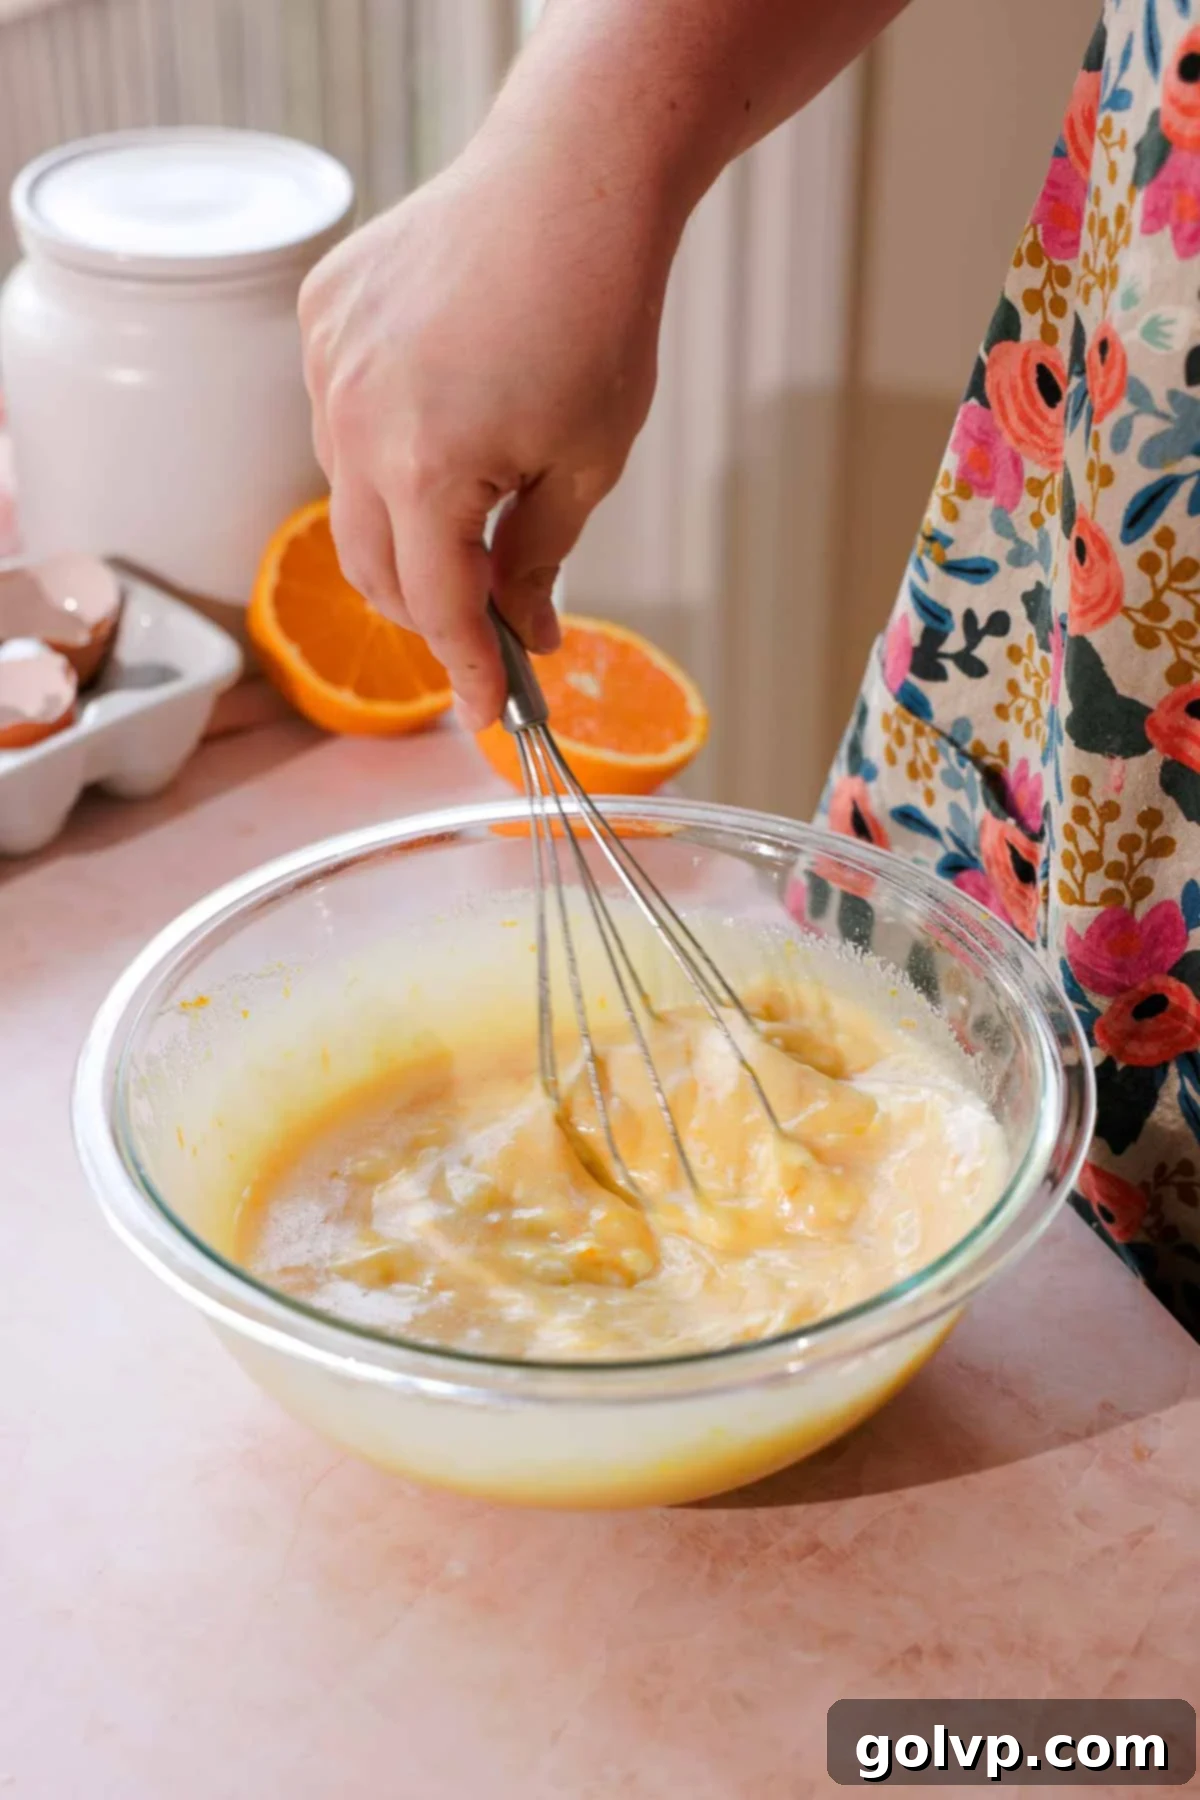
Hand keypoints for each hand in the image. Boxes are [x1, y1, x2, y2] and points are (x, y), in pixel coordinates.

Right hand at [299, 134, 670, 728]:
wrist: (569, 179)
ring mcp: (328, 367)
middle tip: (492, 624)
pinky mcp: (319, 319)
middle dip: (433, 613)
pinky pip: (339, 418)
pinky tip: (440, 419)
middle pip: (375, 571)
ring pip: (348, 498)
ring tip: (474, 513)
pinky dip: (382, 449)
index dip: (469, 674)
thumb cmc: (597, 317)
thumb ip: (540, 560)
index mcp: (425, 471)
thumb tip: (525, 633)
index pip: (438, 610)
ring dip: (406, 530)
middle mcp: (354, 424)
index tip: (489, 718)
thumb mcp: (587, 463)